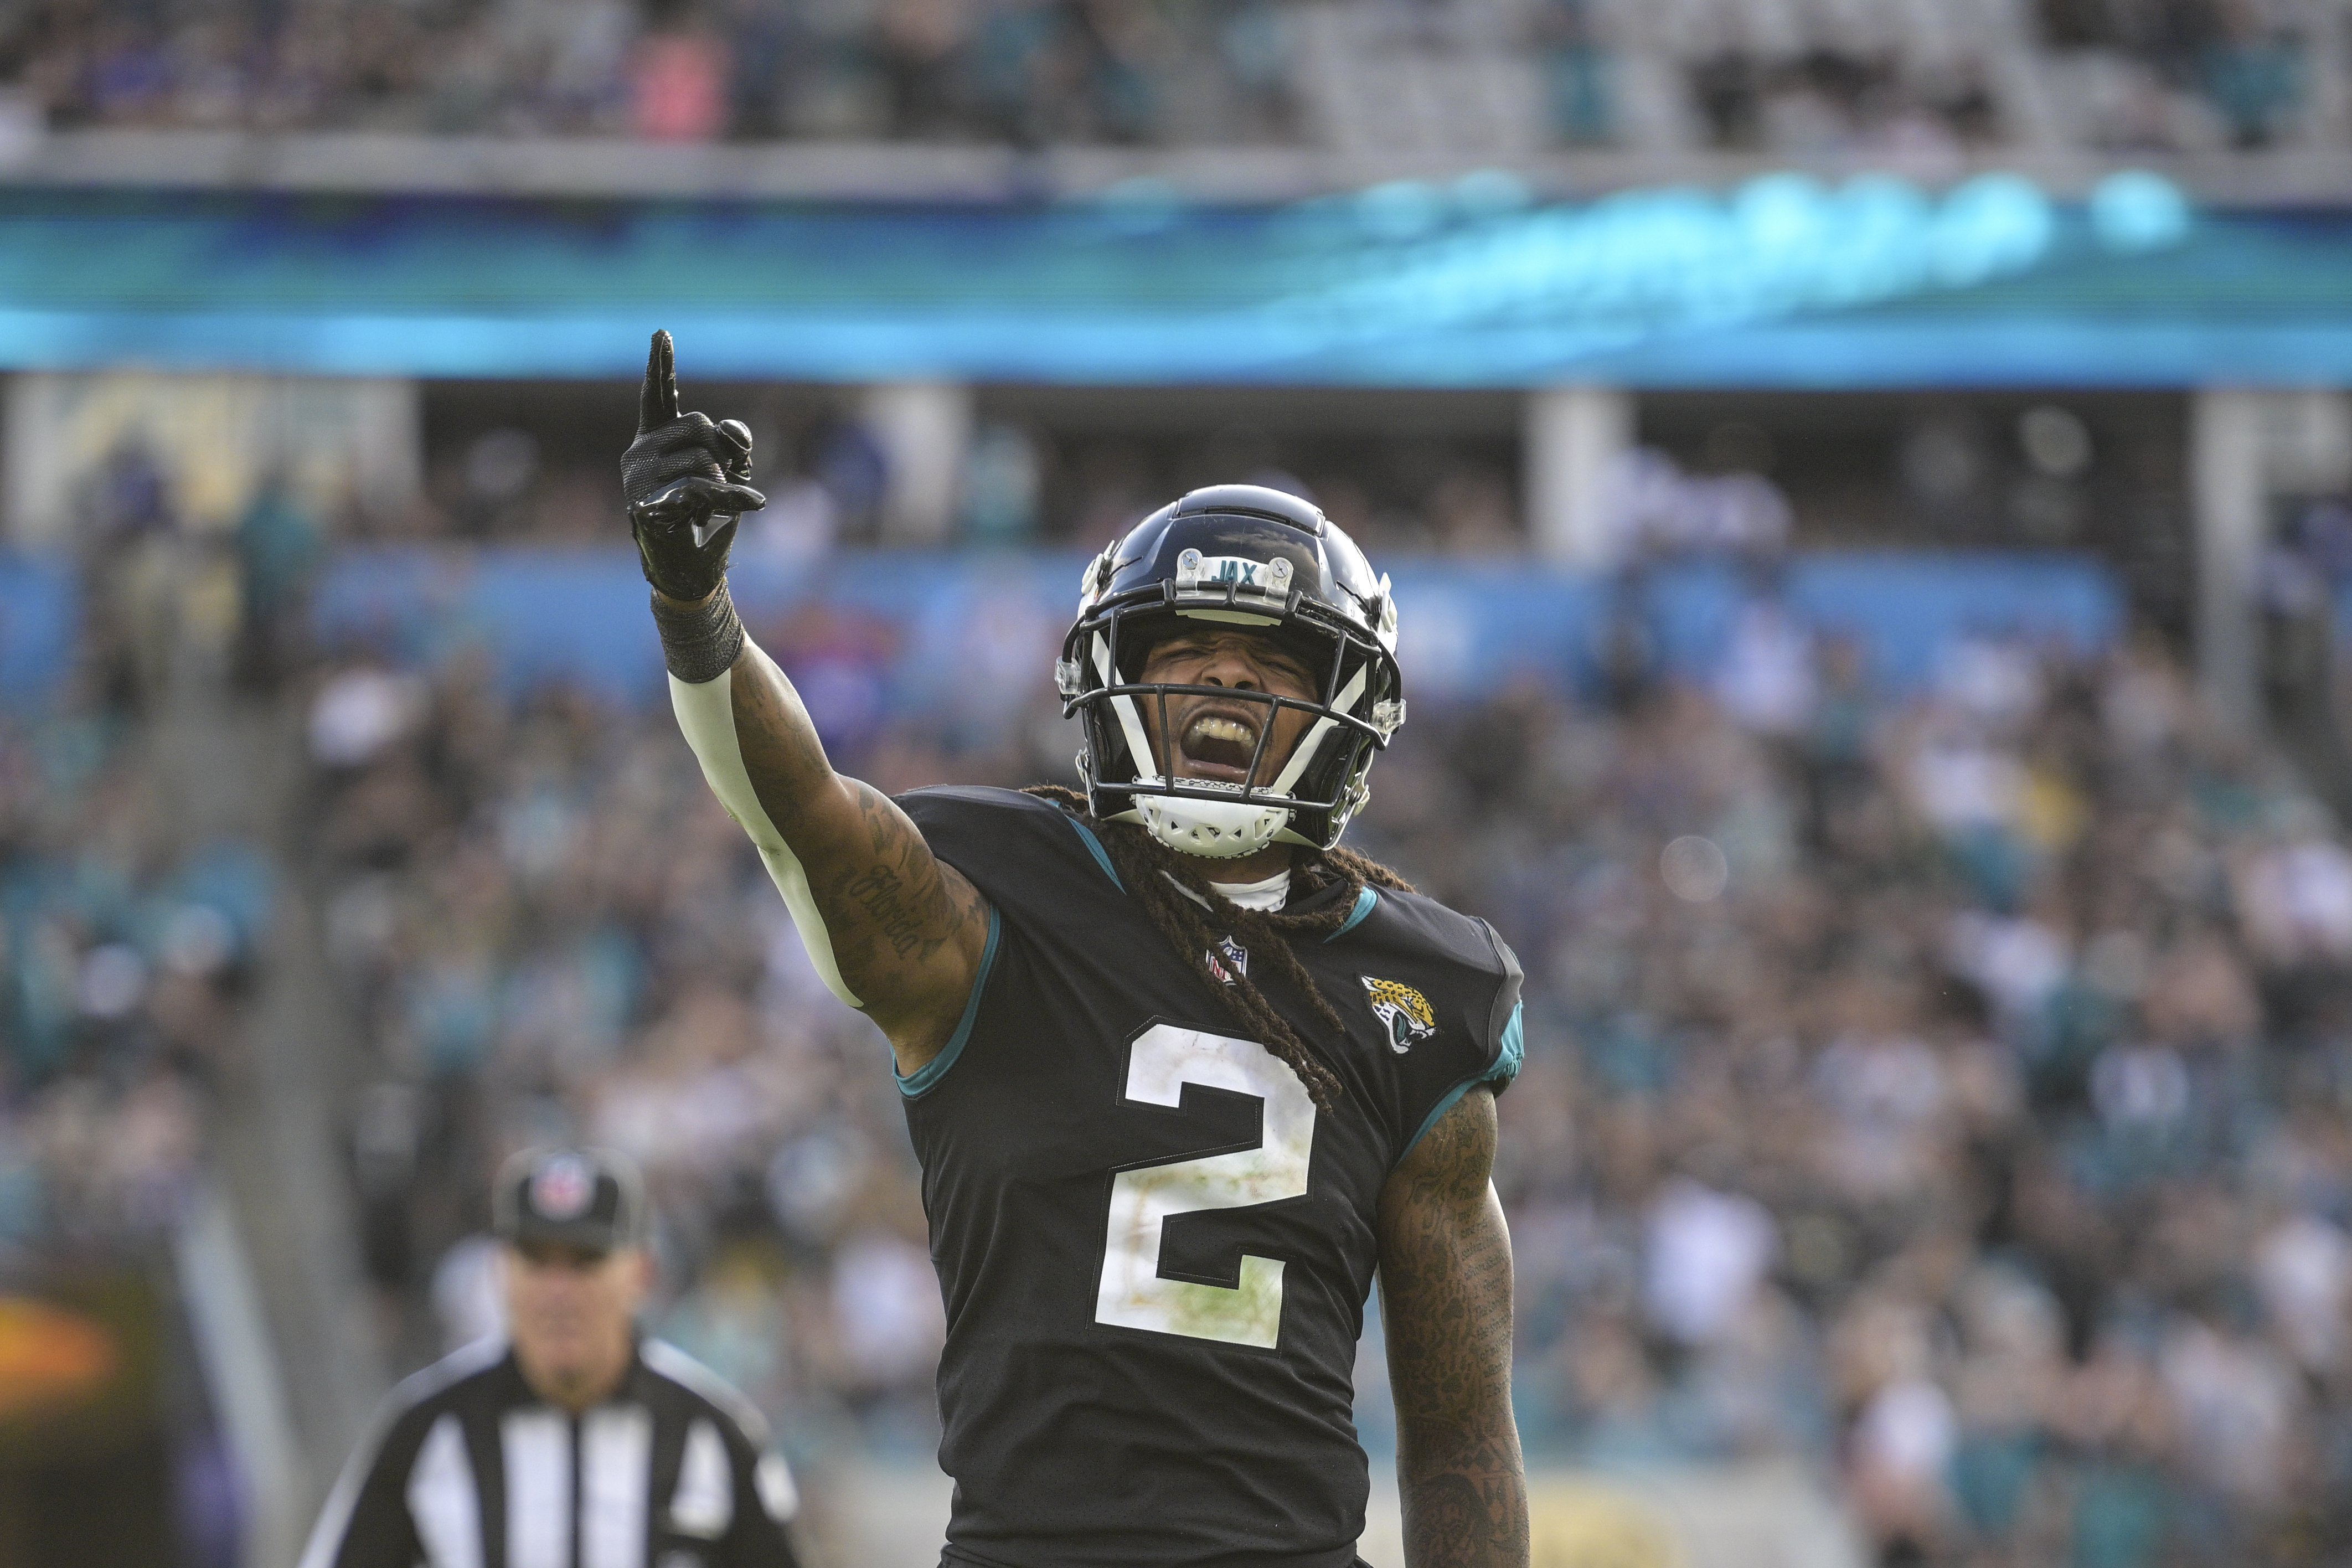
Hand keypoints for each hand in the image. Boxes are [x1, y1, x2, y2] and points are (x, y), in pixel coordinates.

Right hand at [622, 330, 766, 602]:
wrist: (688, 568)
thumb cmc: (705, 515)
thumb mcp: (729, 471)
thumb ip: (734, 443)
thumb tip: (733, 432)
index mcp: (652, 439)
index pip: (658, 397)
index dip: (661, 367)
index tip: (662, 333)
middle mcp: (637, 453)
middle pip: (699, 425)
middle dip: (725, 452)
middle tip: (721, 484)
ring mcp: (637, 480)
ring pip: (704, 459)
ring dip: (725, 484)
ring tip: (710, 508)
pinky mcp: (647, 507)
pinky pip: (700, 489)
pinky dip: (733, 498)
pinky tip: (752, 504)